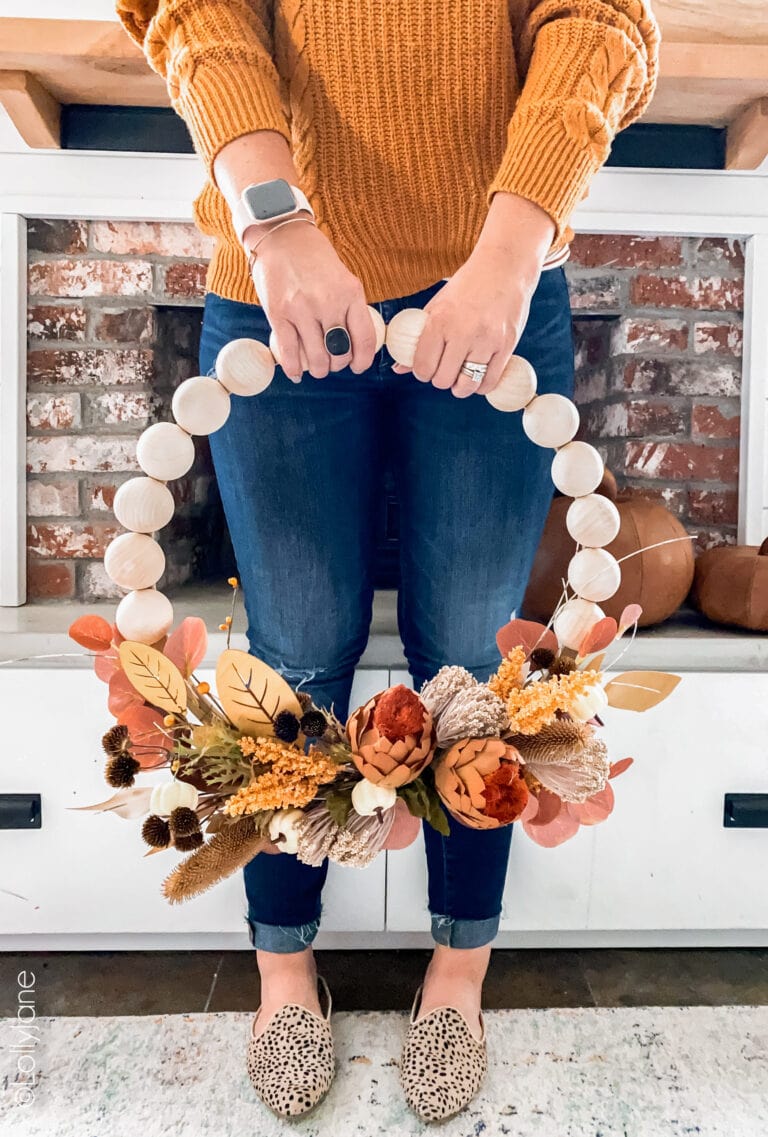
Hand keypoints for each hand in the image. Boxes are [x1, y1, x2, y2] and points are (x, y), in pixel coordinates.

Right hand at [249, 220, 376, 380]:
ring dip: (318, 370)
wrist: (282, 236)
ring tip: (316, 367)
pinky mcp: (279, 314)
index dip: (362, 360)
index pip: (364, 338)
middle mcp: (328, 302)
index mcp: (350, 292)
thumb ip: (350, 308)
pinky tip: (295, 373)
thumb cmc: (314, 259)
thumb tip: (355, 344)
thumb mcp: (343, 279)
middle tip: (332, 362)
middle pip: (340, 353)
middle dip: (337, 365)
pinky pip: (290, 352)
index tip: (357, 366)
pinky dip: (294, 369)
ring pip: (316, 359)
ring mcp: (302, 309)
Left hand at [392, 193, 555, 397]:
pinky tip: (478, 377)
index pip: (423, 367)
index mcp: (440, 321)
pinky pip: (490, 382)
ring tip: (461, 377)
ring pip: (467, 385)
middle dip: (441, 379)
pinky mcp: (507, 345)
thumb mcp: (437, 306)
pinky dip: (481, 386)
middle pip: (443, 380)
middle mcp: (463, 332)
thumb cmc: (467, 287)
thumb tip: (398, 369)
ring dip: (460, 387)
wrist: (504, 267)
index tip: (427, 368)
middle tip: (445, 370)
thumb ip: (418, 338)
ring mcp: (487, 340)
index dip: (422, 373)